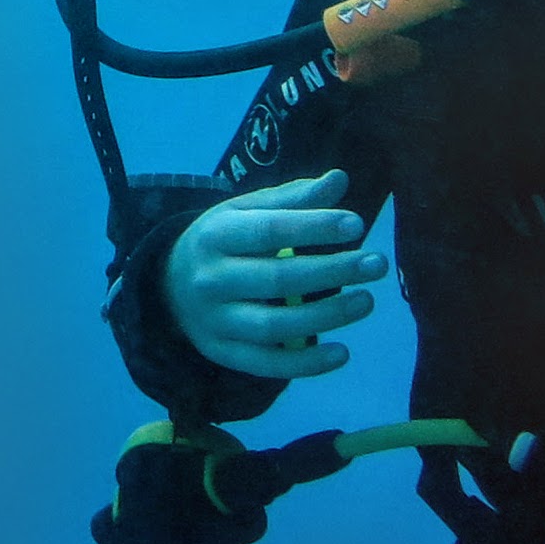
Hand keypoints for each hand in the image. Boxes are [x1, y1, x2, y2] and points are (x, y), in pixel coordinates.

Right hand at [164, 171, 388, 379]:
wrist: (167, 284)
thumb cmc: (224, 241)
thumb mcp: (247, 211)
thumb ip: (294, 199)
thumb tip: (339, 179)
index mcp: (218, 234)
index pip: (269, 230)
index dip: (313, 227)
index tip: (356, 225)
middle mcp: (212, 279)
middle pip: (276, 279)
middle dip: (332, 271)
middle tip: (377, 264)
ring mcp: (214, 321)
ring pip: (273, 325)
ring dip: (325, 317)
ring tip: (366, 302)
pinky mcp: (222, 353)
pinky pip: (266, 364)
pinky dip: (304, 364)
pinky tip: (342, 353)